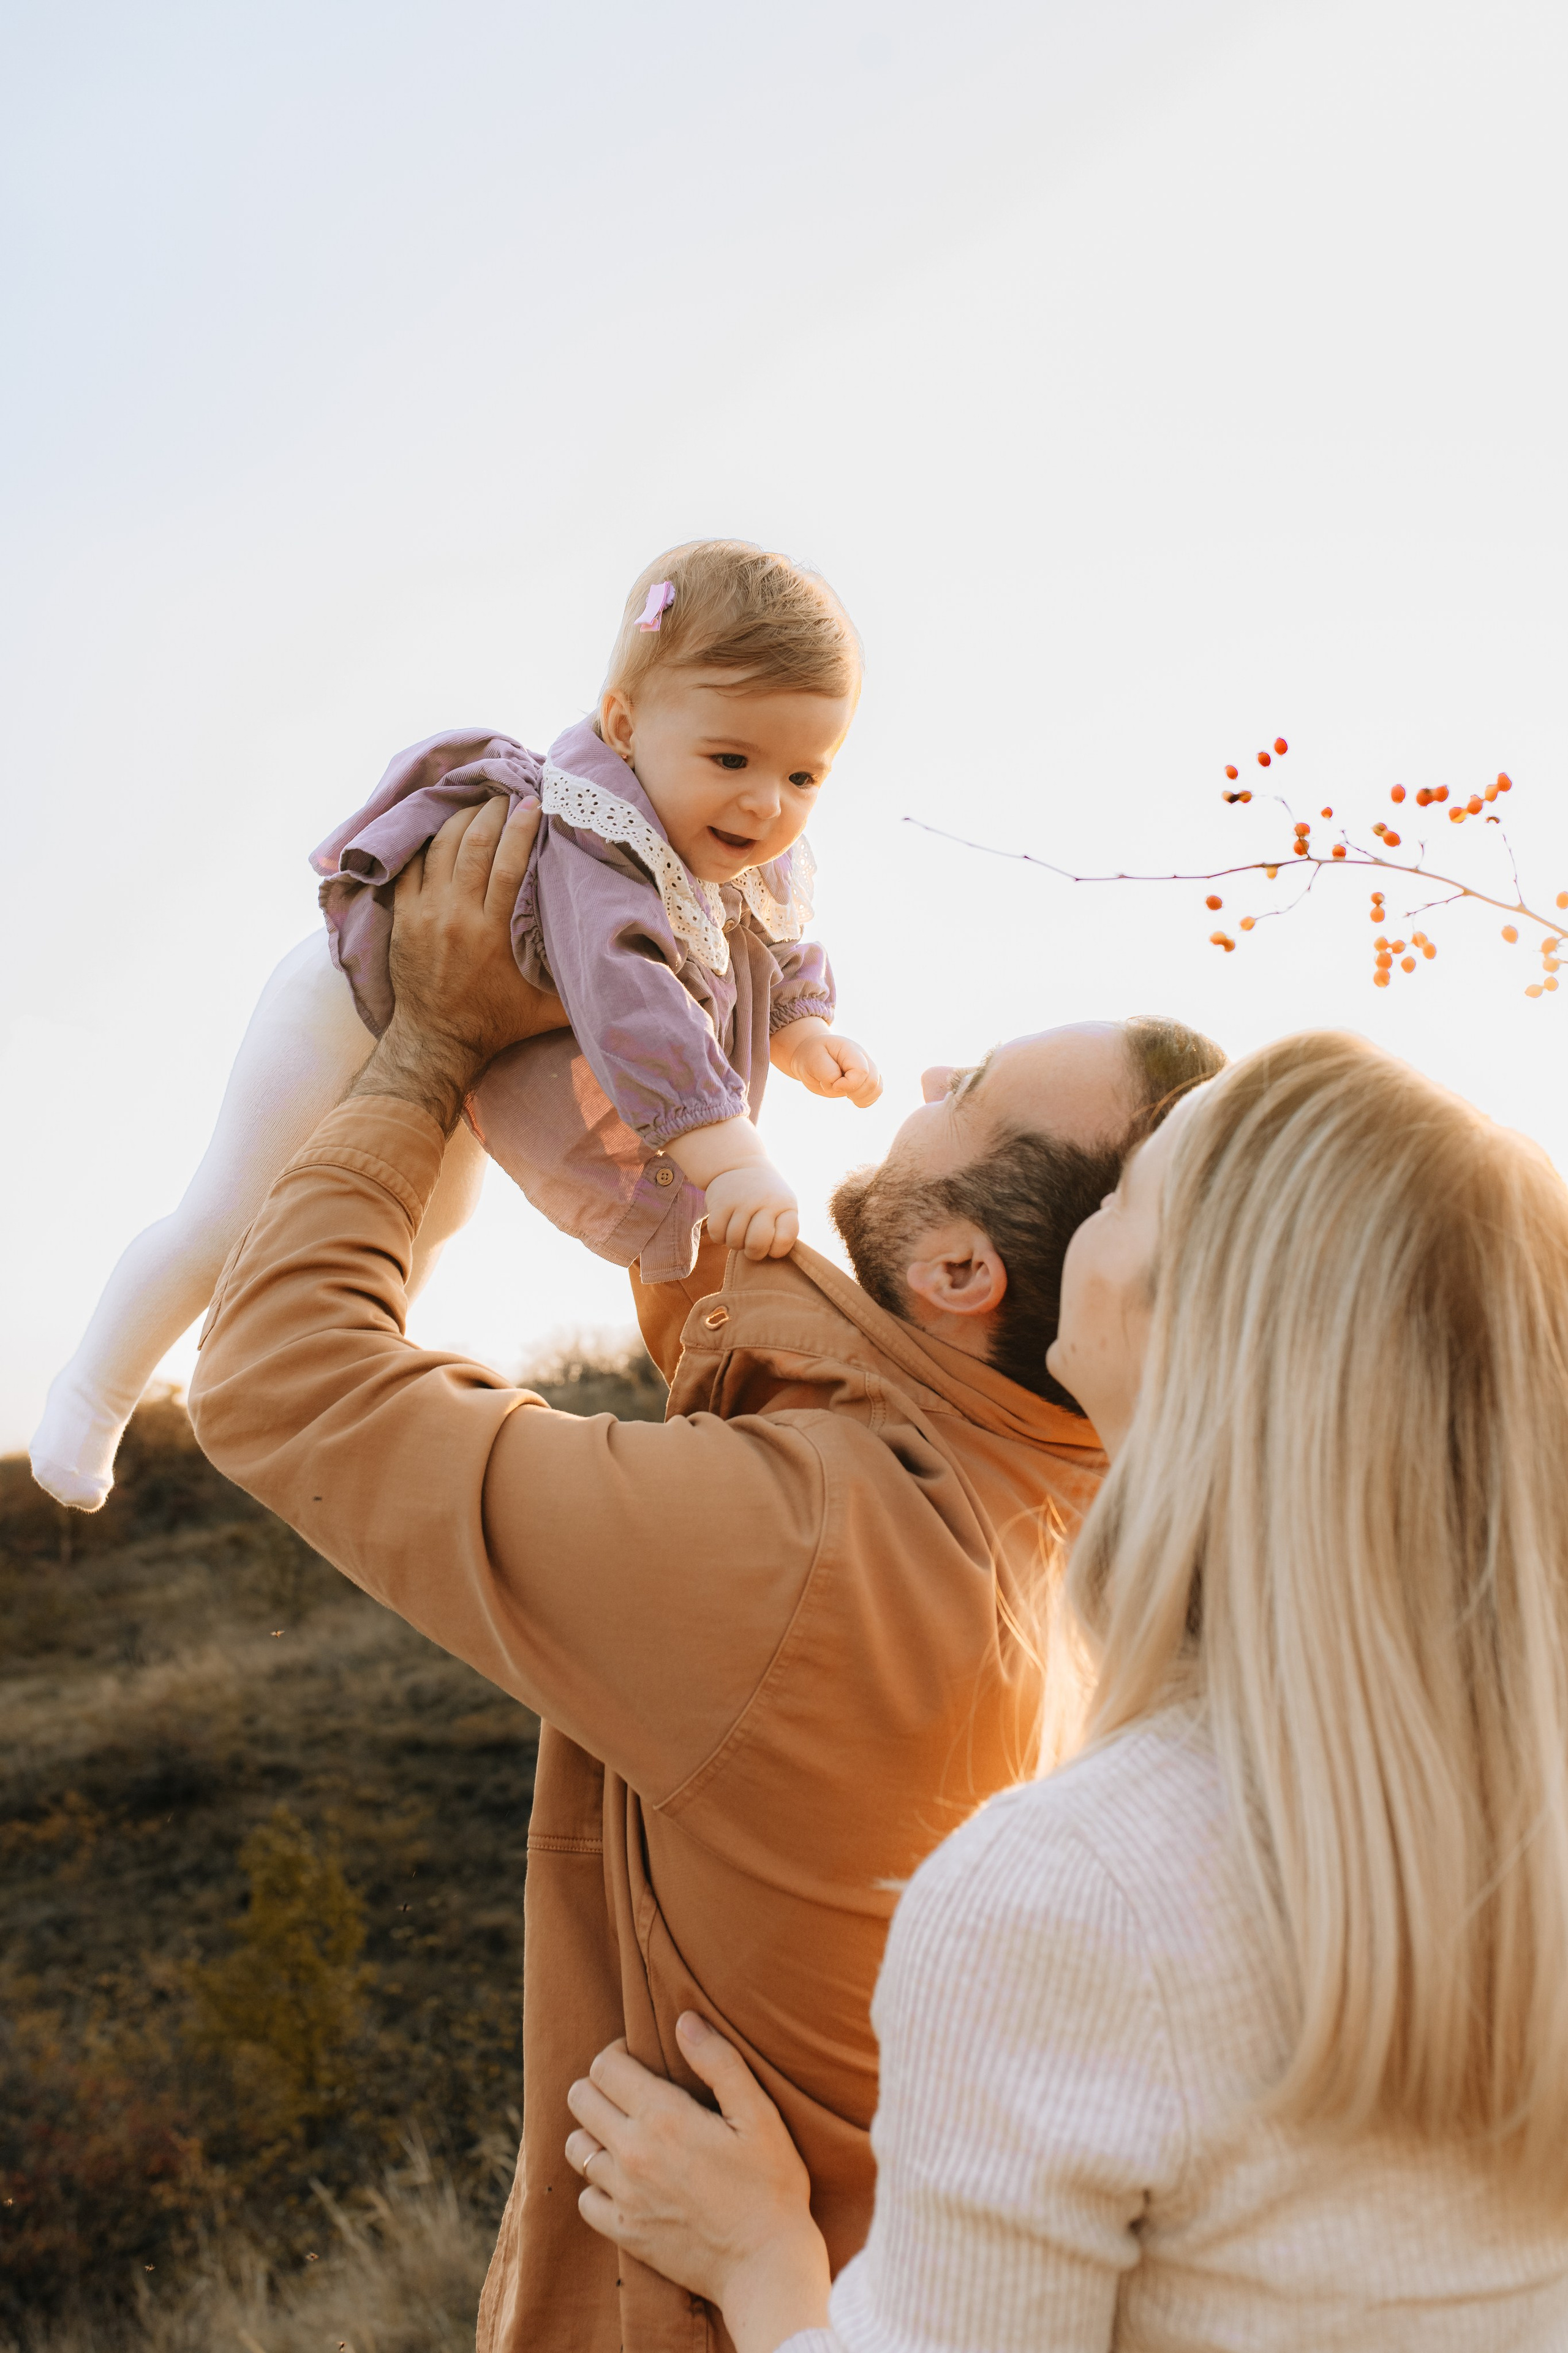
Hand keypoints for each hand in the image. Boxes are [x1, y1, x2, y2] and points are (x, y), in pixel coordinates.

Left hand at [352, 796, 567, 1129]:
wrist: (438, 1041)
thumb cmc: (499, 1023)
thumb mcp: (549, 1011)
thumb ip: (585, 988)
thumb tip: (636, 975)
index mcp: (496, 932)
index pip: (509, 864)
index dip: (522, 828)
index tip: (533, 803)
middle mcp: (460, 916)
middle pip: (475, 844)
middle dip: (491, 811)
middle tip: (505, 792)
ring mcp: (427, 914)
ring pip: (442, 847)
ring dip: (461, 818)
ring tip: (478, 801)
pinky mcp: (404, 917)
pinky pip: (411, 865)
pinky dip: (426, 841)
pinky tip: (441, 827)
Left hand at [565, 2015, 830, 2352]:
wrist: (766, 2266)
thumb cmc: (771, 2185)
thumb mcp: (758, 2115)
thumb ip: (719, 2062)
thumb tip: (684, 2021)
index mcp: (663, 2118)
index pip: (605, 2066)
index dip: (619, 2053)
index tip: (642, 2060)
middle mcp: (632, 2154)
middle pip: (580, 2099)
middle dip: (600, 2086)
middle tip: (633, 2093)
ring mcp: (623, 2197)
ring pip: (576, 2147)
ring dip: (595, 2133)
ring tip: (627, 2133)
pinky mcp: (624, 2233)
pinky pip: (585, 2198)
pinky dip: (597, 2184)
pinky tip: (626, 2180)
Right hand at [703, 1161, 799, 1260]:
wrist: (739, 1166)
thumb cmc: (766, 1197)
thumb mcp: (784, 1207)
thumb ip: (785, 1231)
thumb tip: (772, 1254)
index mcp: (785, 1205)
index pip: (783, 1240)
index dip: (776, 1249)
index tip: (772, 1239)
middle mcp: (764, 1200)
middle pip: (756, 1244)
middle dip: (754, 1252)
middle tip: (753, 1243)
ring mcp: (741, 1201)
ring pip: (734, 1242)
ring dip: (735, 1243)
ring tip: (740, 1230)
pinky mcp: (719, 1202)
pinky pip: (717, 1235)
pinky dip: (720, 1236)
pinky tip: (726, 1225)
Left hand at [775, 1021, 882, 1107]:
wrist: (811, 1053)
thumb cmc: (811, 1055)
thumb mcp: (813, 1060)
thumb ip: (827, 1072)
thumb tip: (839, 1084)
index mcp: (850, 1049)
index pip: (862, 1071)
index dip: (848, 1084)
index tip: (833, 1084)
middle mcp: (863, 1058)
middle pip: (873, 1082)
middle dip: (854, 1093)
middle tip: (836, 1088)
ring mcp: (866, 1068)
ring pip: (877, 1089)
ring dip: (860, 1098)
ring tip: (844, 1092)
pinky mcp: (865, 1079)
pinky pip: (874, 1094)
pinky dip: (863, 1100)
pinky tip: (849, 1095)